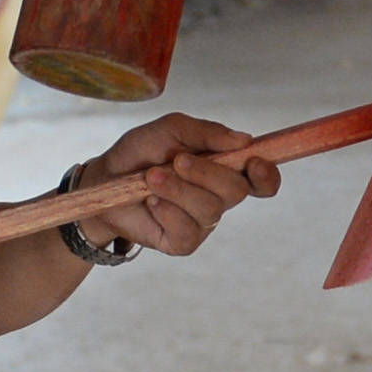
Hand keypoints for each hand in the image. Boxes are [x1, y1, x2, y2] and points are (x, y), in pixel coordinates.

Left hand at [78, 113, 280, 256]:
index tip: (253, 163)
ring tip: (151, 178)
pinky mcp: (183, 242)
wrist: (104, 180)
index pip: (262, 179)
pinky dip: (166, 212)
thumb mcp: (172, 129)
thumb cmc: (141, 152)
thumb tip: (243, 140)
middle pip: (236, 191)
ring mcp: (203, 222)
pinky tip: (151, 202)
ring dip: (178, 190)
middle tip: (176, 161)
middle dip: (206, 173)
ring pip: (209, 210)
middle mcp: (219, 197)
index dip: (267, 175)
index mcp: (225, 169)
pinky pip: (187, 231)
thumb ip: (207, 132)